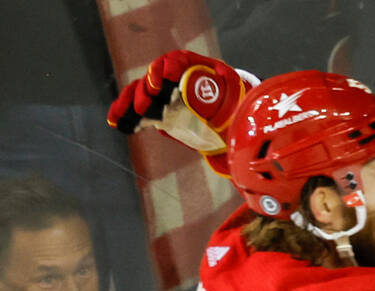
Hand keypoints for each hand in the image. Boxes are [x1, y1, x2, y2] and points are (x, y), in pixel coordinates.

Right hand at [108, 50, 256, 170]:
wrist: (225, 112)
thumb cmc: (232, 98)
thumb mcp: (236, 93)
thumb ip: (233, 91)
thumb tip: (233, 87)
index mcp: (193, 66)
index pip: (178, 61)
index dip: (170, 68)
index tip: (167, 79)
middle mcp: (173, 75)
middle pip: (155, 76)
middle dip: (149, 88)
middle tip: (149, 101)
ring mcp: (162, 90)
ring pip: (141, 91)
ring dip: (130, 103)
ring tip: (122, 117)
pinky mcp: (155, 105)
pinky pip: (136, 106)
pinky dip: (125, 113)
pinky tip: (116, 123)